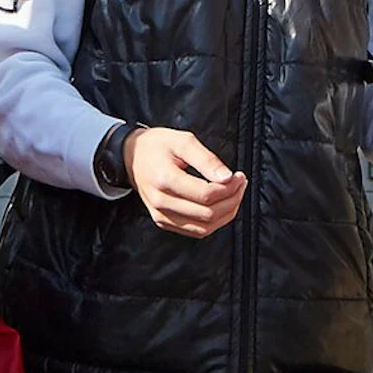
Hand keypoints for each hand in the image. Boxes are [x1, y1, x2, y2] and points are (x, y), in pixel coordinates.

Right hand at [126, 127, 247, 236]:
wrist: (131, 156)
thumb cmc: (157, 146)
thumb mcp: (183, 141)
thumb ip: (206, 159)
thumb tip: (228, 178)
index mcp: (164, 179)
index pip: (205, 194)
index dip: (229, 188)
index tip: (238, 175)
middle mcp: (161, 202)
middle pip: (207, 214)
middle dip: (231, 199)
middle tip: (240, 182)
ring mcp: (161, 215)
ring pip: (204, 228)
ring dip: (226, 213)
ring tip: (234, 194)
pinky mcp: (163, 222)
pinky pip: (195, 231)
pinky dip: (214, 222)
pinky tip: (221, 206)